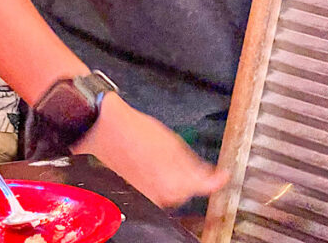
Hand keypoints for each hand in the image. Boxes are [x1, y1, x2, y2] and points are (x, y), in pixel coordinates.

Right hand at [75, 92, 229, 207]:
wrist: (104, 129)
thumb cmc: (135, 130)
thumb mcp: (171, 142)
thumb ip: (192, 163)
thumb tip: (210, 175)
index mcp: (173, 181)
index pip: (204, 187)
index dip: (216, 181)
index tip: (224, 176)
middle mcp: (161, 196)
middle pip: (187, 192)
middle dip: (191, 177)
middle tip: (187, 159)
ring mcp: (146, 198)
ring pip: (171, 194)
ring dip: (174, 180)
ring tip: (163, 157)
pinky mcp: (134, 196)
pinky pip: (155, 193)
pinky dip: (159, 182)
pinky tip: (153, 166)